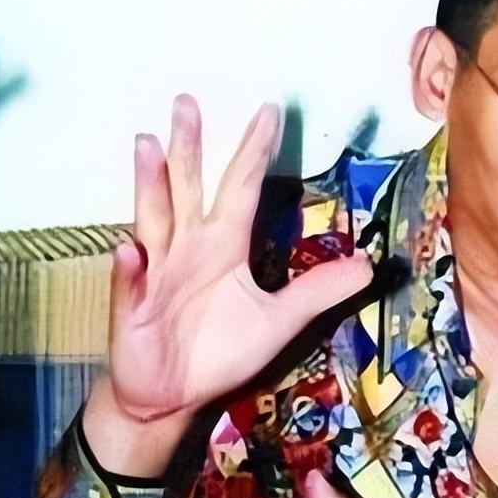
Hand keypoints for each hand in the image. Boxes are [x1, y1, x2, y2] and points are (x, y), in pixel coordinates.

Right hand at [107, 95, 373, 421]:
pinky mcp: (133, 307)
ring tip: (148, 144)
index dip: (254, 151)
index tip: (268, 110)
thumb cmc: (219, 352)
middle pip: (188, 186)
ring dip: (149, 184)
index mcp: (223, 247)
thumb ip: (320, 291)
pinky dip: (129, 266)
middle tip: (188, 101)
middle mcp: (187, 248)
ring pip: (152, 219)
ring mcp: (155, 272)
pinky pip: (132, 283)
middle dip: (188, 146)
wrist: (173, 395)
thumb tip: (369, 265)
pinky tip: (129, 248)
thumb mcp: (280, 320)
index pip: (241, 188)